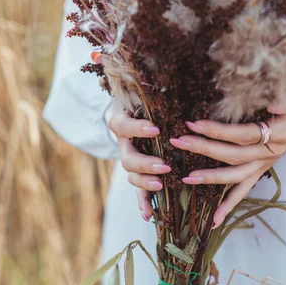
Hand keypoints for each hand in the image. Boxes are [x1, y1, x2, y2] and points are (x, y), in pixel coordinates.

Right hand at [106, 99, 170, 221]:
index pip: (124, 126)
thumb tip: (136, 69)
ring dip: (145, 182)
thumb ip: (148, 89)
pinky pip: (137, 191)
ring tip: (161, 184)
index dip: (137, 129)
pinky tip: (148, 216)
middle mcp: (123, 143)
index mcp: (121, 121)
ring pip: (131, 175)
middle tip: (164, 165)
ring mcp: (129, 159)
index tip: (155, 129)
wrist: (131, 110)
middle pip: (127, 158)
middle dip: (145, 163)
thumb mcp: (142, 93)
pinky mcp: (137, 172)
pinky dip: (142, 203)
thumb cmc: (142, 100)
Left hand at [170, 77, 285, 227]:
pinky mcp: (263, 168)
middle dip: (203, 149)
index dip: (218, 130)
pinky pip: (245, 190)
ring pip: (236, 176)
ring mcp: (267, 163)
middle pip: (233, 155)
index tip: (194, 123)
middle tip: (178, 142)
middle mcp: (272, 152)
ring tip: (187, 178)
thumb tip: (273, 105)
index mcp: (278, 134)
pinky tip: (214, 220)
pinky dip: (230, 205)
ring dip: (211, 178)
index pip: (242, 135)